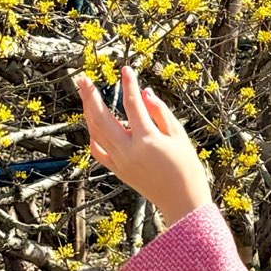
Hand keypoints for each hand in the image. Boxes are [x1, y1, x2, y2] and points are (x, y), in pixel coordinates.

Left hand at [74, 68, 212, 224]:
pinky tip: (93, 128)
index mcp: (147, 139)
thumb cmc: (186, 167)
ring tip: (85, 96)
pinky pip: (99, 152)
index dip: (128, 84)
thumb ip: (160, 112)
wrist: (182, 201)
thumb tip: (144, 93)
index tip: (125, 69)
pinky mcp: (118, 171)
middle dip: (90, 97)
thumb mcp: (179, 136)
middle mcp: (128, 150)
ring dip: (88, 113)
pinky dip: (94, 138)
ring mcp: (120, 162)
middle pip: (101, 118)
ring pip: (96, 133)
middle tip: (83, 80)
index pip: (132, 104)